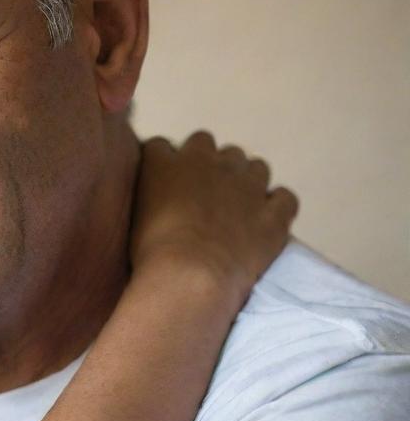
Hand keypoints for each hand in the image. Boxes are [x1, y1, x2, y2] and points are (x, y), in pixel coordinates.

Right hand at [131, 131, 297, 305]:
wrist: (190, 275)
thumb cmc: (150, 251)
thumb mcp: (134, 217)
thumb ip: (147, 196)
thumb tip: (154, 198)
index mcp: (167, 164)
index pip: (161, 146)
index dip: (164, 163)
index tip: (163, 183)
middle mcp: (208, 163)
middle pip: (208, 145)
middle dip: (205, 164)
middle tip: (200, 195)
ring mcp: (246, 184)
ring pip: (252, 165)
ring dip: (245, 180)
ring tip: (237, 209)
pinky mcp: (272, 212)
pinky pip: (285, 198)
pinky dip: (277, 206)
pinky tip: (266, 220)